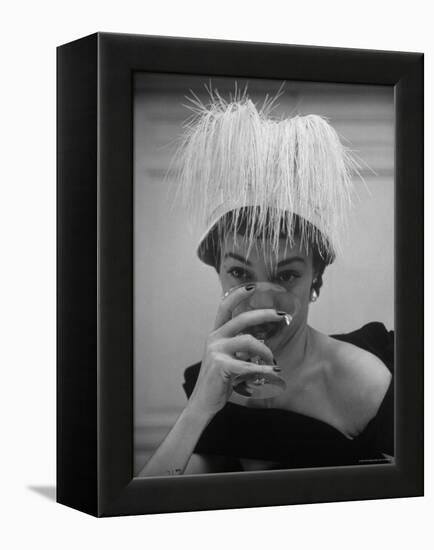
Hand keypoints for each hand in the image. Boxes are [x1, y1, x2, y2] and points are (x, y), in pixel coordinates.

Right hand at [186, 284, 285, 417]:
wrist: (204, 402)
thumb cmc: (220, 379)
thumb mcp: (230, 358)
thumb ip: (241, 348)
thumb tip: (263, 341)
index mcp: (216, 334)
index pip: (225, 307)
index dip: (238, 295)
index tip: (252, 286)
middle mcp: (214, 338)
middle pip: (242, 319)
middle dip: (263, 315)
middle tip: (281, 315)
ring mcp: (216, 351)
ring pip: (249, 341)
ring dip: (266, 350)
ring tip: (273, 361)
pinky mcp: (220, 366)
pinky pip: (249, 365)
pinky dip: (265, 369)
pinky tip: (275, 372)